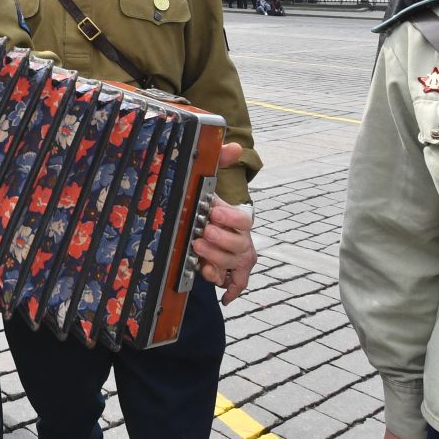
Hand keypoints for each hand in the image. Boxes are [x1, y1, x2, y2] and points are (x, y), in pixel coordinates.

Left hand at [193, 142, 257, 303]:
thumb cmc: (206, 207)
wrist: (203, 230)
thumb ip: (219, 162)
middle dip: (220, 239)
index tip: (211, 211)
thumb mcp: (208, 185)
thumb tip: (235, 145)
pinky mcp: (230, 274)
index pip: (243, 220)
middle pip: (239, 244)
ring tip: (196, 249)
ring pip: (235, 263)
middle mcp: (242, 240)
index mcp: (238, 219)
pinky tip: (222, 293)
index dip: (229, 218)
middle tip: (201, 232)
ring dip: (216, 258)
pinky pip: (236, 284)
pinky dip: (229, 288)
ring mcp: (237, 258)